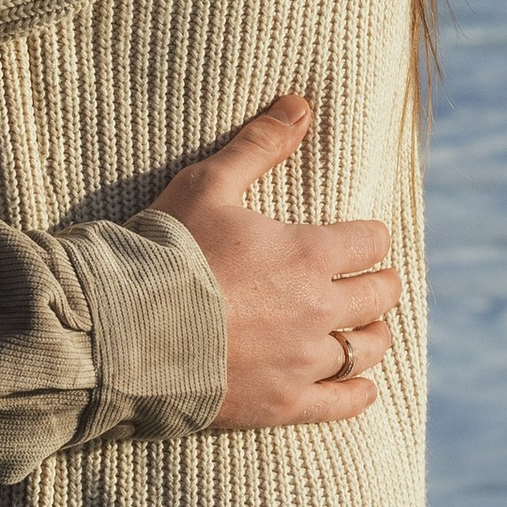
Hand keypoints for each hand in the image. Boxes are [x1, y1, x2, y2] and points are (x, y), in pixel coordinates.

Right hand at [149, 95, 396, 429]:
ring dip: (371, 334)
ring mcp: (302, 361)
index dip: (369, 238)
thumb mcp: (208, 185)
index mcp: (307, 254)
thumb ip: (258, 145)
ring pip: (368, 349)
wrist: (126, 330)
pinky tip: (361, 386)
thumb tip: (301, 104)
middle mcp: (317, 309)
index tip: (362, 239)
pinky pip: (344, 402)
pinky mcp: (283, 403)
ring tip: (363, 329)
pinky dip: (359, 392)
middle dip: (378, 284)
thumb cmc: (166, 251)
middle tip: (368, 281)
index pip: (370, 242)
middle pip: (380, 296)